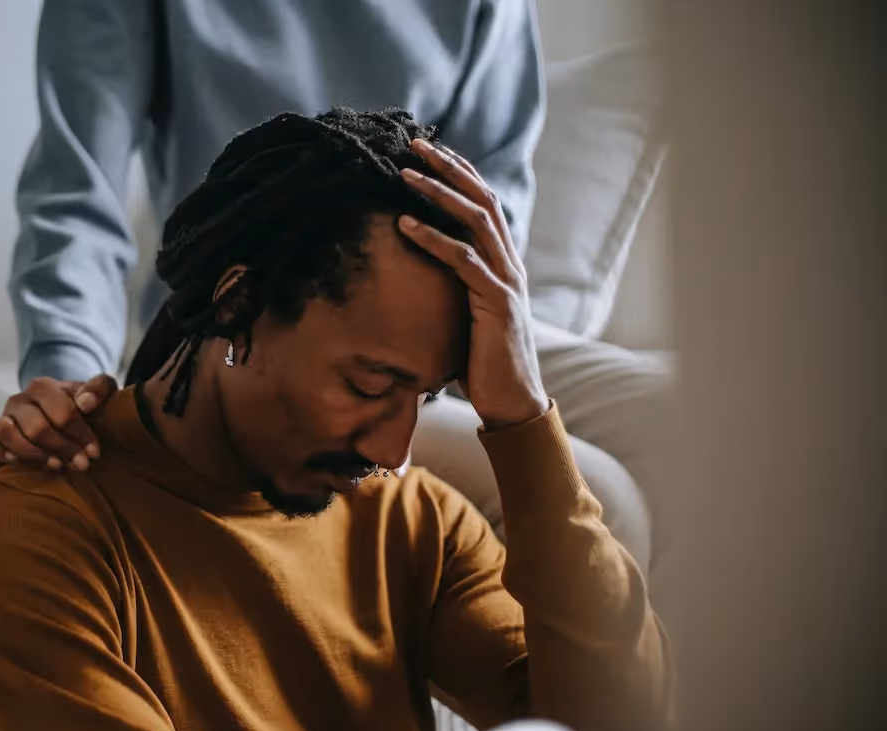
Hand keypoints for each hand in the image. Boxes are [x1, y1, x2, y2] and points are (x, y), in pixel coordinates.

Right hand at [0, 374, 117, 470]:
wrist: (61, 414)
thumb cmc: (82, 406)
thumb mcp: (99, 393)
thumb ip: (100, 388)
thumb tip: (85, 403)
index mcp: (43, 387)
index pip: (61, 412)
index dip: (80, 434)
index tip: (94, 452)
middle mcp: (19, 400)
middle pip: (36, 428)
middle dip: (62, 449)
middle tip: (82, 464)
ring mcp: (4, 416)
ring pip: (6, 433)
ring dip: (33, 454)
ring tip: (56, 464)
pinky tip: (14, 460)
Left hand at [398, 138, 549, 428]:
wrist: (512, 401)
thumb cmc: (483, 362)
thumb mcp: (466, 315)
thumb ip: (453, 289)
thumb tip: (418, 278)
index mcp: (503, 261)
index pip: (483, 203)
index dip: (458, 173)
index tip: (427, 150)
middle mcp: (509, 262)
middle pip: (481, 198)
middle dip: (447, 167)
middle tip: (413, 144)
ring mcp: (506, 280)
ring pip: (474, 221)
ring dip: (436, 193)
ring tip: (403, 175)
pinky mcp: (496, 302)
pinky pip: (463, 261)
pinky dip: (433, 240)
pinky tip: (404, 226)